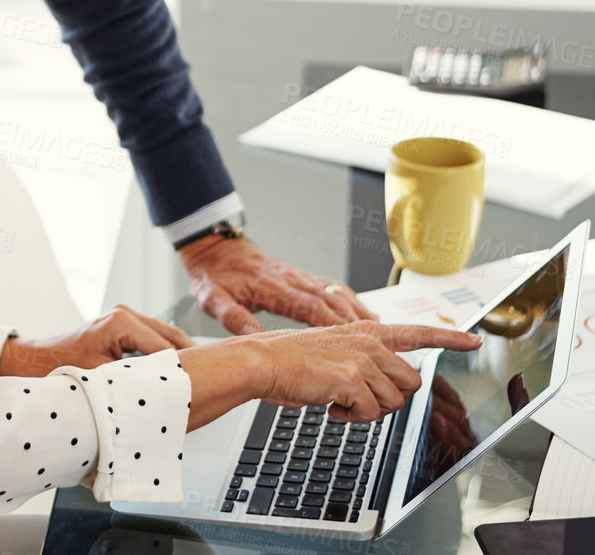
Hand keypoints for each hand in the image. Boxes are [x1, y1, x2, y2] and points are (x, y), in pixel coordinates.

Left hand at [0, 304, 193, 375]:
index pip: (167, 348)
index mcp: (123, 321)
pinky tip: (173, 375)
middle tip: (211, 381)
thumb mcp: (101, 379)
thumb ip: (135, 382)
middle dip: (190, 359)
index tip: (201, 388)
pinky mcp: (120, 327)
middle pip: (172, 337)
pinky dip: (164, 355)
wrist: (30, 363)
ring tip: (195, 380)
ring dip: (177, 358)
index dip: (184, 370)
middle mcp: (125, 314)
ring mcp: (123, 318)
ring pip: (165, 337)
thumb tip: (164, 395)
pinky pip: (152, 340)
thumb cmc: (57, 369)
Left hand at [179, 234, 374, 332]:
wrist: (214, 250)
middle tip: (378, 343)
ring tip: (381, 333)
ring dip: (359, 311)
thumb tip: (251, 333)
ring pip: (337, 293)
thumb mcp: (213, 298)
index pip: (309, 306)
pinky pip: (332, 288)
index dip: (331, 323)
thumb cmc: (214, 276)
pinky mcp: (301, 278)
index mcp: (273, 287)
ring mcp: (299, 277)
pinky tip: (364, 315)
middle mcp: (292, 280)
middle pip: (331, 300)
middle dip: (355, 321)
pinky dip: (351, 301)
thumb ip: (231, 316)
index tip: (351, 341)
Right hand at [252, 321, 480, 423]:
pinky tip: (331, 406)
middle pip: (410, 385)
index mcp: (367, 332)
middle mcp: (370, 342)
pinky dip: (351, 418)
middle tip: (357, 399)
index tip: (475, 341)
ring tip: (340, 401)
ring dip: (368, 411)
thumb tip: (387, 388)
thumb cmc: (293, 362)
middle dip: (389, 400)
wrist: (263, 361)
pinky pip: (370, 414)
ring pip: (393, 403)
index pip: (418, 332)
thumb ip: (365, 363)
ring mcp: (362, 359)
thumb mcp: (336, 353)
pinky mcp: (352, 379)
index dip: (450, 339)